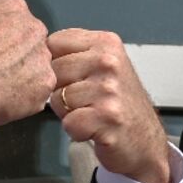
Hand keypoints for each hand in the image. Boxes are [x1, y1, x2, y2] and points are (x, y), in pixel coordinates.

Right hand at [0, 0, 54, 125]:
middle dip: (15, 49)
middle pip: (28, 38)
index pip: (11, 14)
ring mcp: (43, 57)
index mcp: (14, 7)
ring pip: (35, 63)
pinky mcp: (45, 84)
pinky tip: (7, 96)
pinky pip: (37, 88)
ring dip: (23, 71)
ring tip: (0, 83)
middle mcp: (35, 29)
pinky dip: (25, 93)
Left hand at [47, 29, 170, 182]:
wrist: (145, 140)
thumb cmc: (119, 103)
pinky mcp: (106, 118)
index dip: (54, 64)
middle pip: (52, 71)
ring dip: (68, 113)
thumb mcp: (104, 65)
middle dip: (60, 90)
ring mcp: (108, 90)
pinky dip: (77, 131)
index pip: (54, 43)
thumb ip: (75, 53)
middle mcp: (108, 62)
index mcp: (106, 43)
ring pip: (57, 98)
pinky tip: (93, 128)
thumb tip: (36, 51)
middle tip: (85, 101)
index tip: (74, 78)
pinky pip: (68, 123)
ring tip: (90, 114)